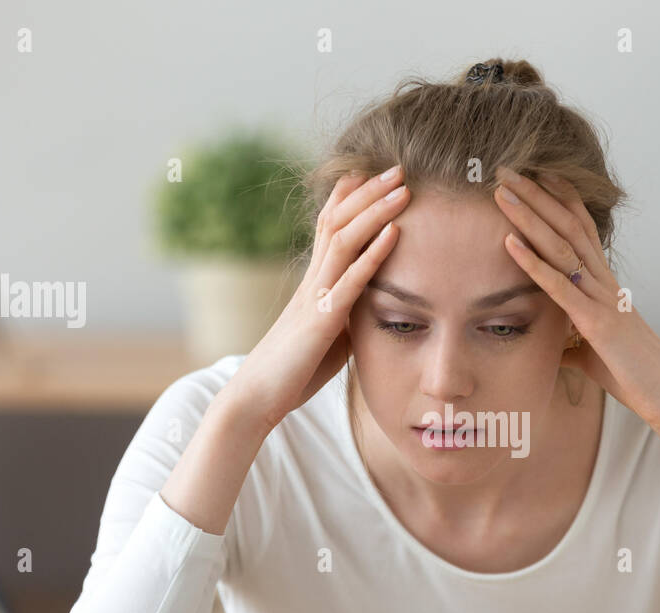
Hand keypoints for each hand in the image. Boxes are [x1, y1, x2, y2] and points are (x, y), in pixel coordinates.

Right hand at [224, 166, 410, 433]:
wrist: (256, 398)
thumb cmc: (292, 373)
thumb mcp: (327, 338)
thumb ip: (346, 316)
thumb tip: (368, 308)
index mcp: (312, 284)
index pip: (327, 227)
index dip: (349, 198)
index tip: (373, 174)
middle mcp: (311, 281)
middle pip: (338, 221)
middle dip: (368, 192)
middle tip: (399, 167)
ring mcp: (314, 296)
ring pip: (344, 239)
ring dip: (375, 210)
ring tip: (403, 187)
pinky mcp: (322, 320)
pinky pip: (351, 279)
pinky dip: (375, 253)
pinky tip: (396, 232)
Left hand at [493, 167, 659, 441]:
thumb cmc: (634, 375)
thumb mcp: (594, 354)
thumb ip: (573, 343)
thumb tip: (555, 347)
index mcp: (604, 284)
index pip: (580, 229)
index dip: (558, 198)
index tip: (533, 172)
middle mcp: (604, 282)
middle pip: (567, 225)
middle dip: (535, 194)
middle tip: (505, 166)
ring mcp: (601, 299)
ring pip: (561, 247)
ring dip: (529, 216)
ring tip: (501, 190)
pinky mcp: (597, 323)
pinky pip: (559, 287)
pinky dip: (532, 263)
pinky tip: (509, 243)